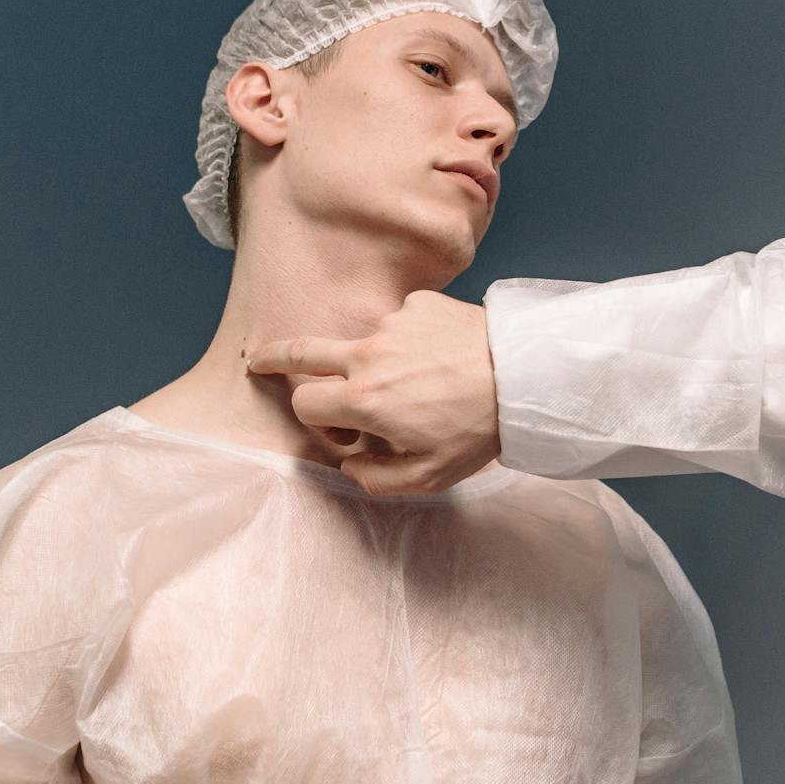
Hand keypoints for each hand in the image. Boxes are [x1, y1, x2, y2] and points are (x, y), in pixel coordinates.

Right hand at [246, 291, 500, 494]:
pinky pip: (401, 325)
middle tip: (258, 360)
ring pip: (364, 343)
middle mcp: (369, 354)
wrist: (526, 375)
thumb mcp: (428, 476)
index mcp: (364, 399)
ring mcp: (393, 324)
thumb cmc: (478, 429)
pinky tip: (443, 359)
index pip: (306, 403)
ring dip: (374, 361)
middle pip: (302, 350)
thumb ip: (375, 479)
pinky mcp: (419, 304)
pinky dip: (412, 342)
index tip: (340, 432)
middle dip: (274, 357)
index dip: (318, 423)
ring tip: (421, 382)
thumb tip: (351, 465)